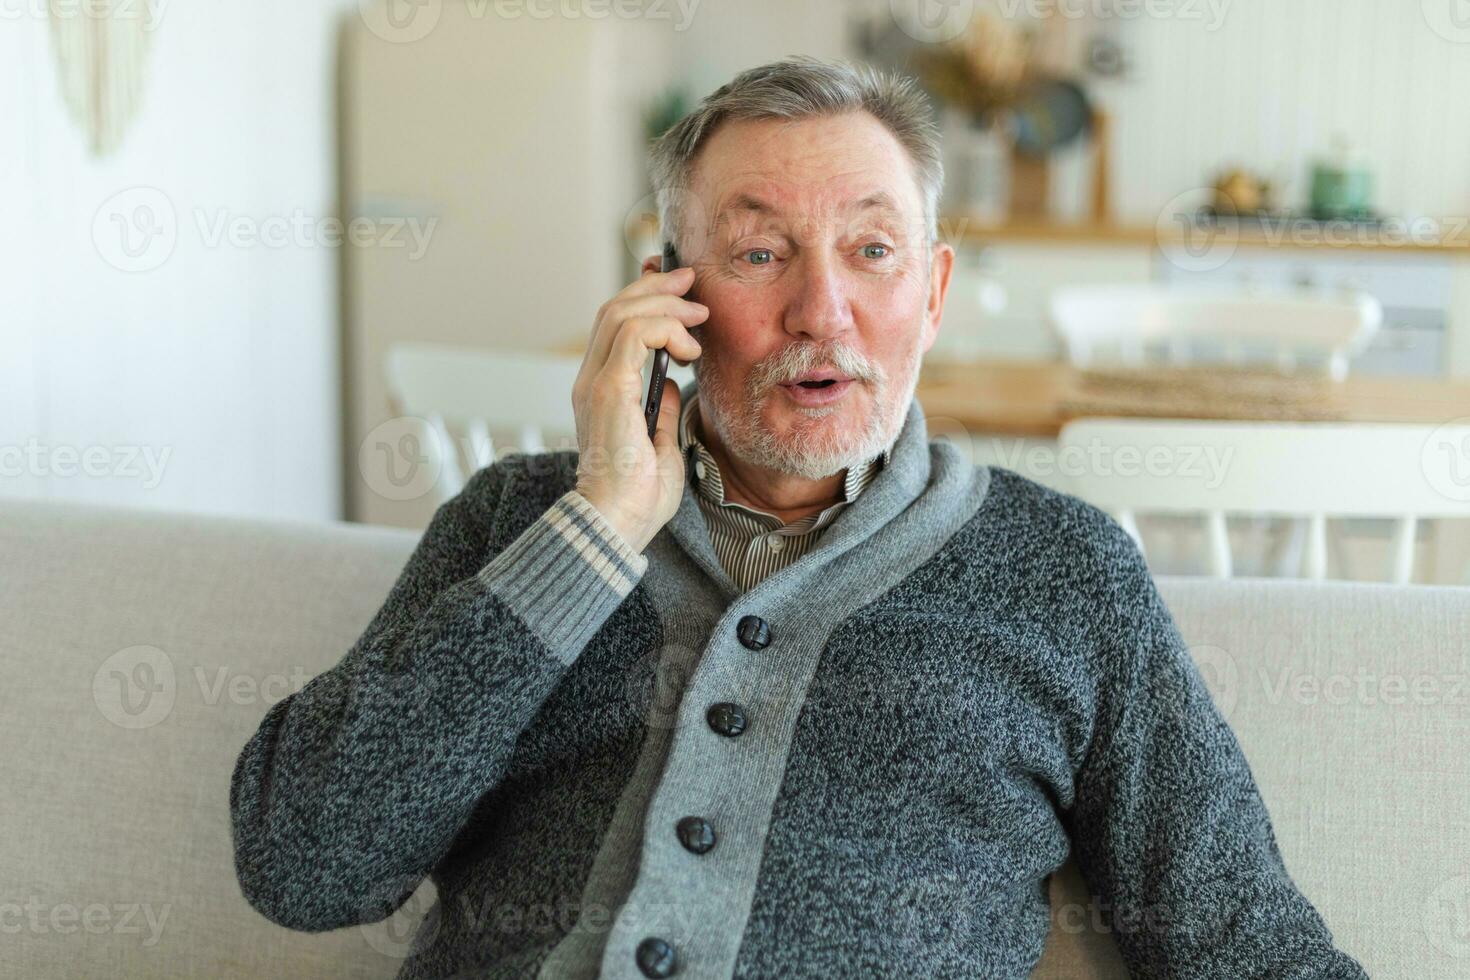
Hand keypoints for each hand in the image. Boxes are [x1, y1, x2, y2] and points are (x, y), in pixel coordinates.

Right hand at [572, 264, 705, 551]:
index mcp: (601, 392)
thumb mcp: (660, 444)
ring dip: (666, 304)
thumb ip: (661, 411)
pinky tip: (689, 350)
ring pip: (622, 312)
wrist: (618, 524)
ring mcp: (596, 383)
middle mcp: (592, 381)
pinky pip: (634, 334)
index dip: (645, 298)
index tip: (680, 290)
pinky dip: (665, 329)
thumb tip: (671, 386)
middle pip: (616, 309)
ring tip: (699, 314)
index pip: (616, 328)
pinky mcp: (609, 390)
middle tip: (691, 280)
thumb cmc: (638, 498)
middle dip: (657, 287)